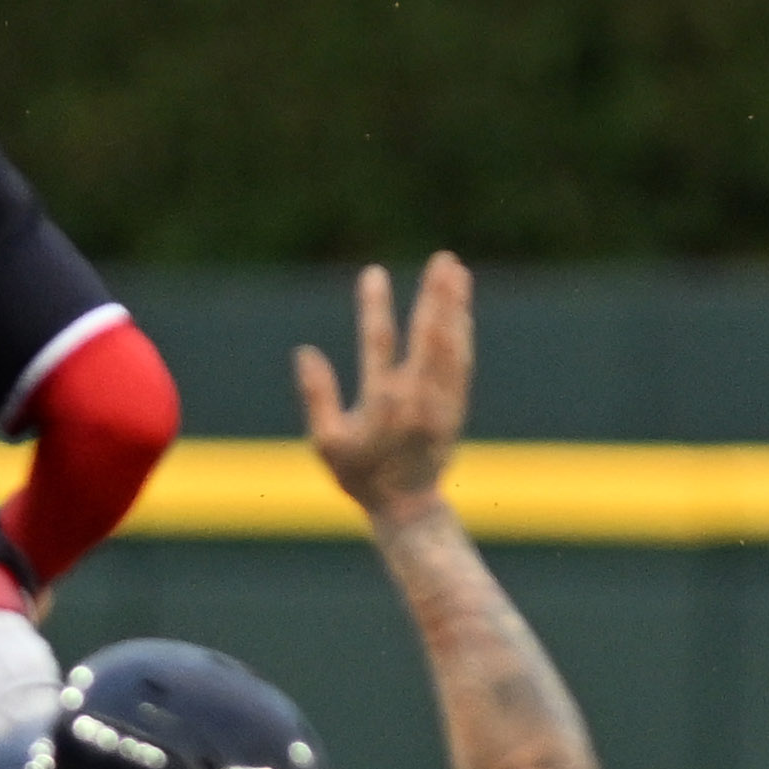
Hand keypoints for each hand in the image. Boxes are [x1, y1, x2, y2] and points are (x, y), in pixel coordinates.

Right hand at [297, 253, 472, 516]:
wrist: (407, 508)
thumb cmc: (361, 475)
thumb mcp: (327, 443)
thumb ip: (317, 397)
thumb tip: (305, 353)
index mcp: (382, 404)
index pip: (377, 343)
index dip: (375, 306)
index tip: (373, 273)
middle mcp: (417, 399)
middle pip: (430, 337)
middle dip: (436, 295)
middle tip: (444, 259)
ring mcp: (442, 403)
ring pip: (452, 345)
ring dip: (455, 306)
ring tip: (456, 270)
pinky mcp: (456, 408)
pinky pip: (462, 363)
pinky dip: (462, 333)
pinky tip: (461, 310)